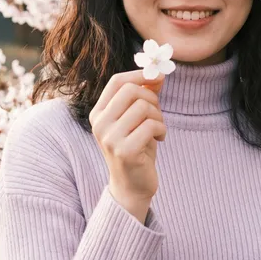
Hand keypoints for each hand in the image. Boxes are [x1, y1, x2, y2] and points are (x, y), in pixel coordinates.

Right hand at [89, 69, 166, 206]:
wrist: (132, 186)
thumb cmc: (136, 147)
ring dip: (158, 116)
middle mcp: (100, 124)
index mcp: (98, 113)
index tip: (158, 77)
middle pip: (131, 90)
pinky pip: (151, 125)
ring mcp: (110, 138)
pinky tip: (160, 138)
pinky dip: (161, 129)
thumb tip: (157, 73)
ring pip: (143, 107)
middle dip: (152, 97)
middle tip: (157, 112)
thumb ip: (144, 95)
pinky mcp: (124, 151)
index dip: (140, 75)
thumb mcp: (137, 118)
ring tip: (158, 128)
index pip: (117, 81)